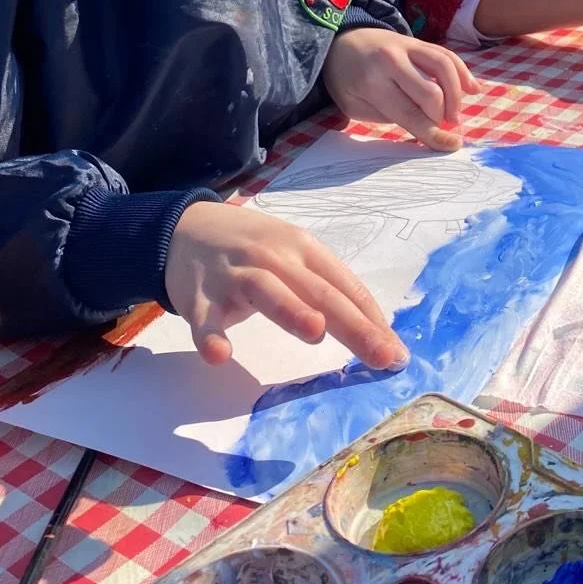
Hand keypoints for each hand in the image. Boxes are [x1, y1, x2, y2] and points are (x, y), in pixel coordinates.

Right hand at [165, 200, 408, 369]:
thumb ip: (325, 287)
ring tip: (315, 332)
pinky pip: (205, 318)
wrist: (186, 228)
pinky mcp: (199, 296)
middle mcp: (273, 257)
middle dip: (352, 325)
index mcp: (303, 249)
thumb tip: (375, 329)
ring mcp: (234, 275)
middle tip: (382, 355)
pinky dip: (210, 335)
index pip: (344, 285)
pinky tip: (220, 355)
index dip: (372, 319)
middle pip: (317, 291)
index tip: (396, 354)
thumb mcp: (292, 255)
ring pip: (266, 291)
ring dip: (290, 310)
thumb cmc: (253, 249)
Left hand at [322, 28, 476, 152]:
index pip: (411, 112)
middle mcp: (393, 60)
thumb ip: (390, 116)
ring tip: (454, 114)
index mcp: (373, 81)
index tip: (451, 145)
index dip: (433, 132)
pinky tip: (472, 88)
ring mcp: (408, 46)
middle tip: (442, 127)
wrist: (340, 41)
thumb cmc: (345, 81)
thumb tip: (428, 129)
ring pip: (445, 67)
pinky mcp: (418, 41)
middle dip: (441, 116)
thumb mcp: (355, 106)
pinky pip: (446, 54)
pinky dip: (462, 72)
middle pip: (432, 92)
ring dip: (456, 94)